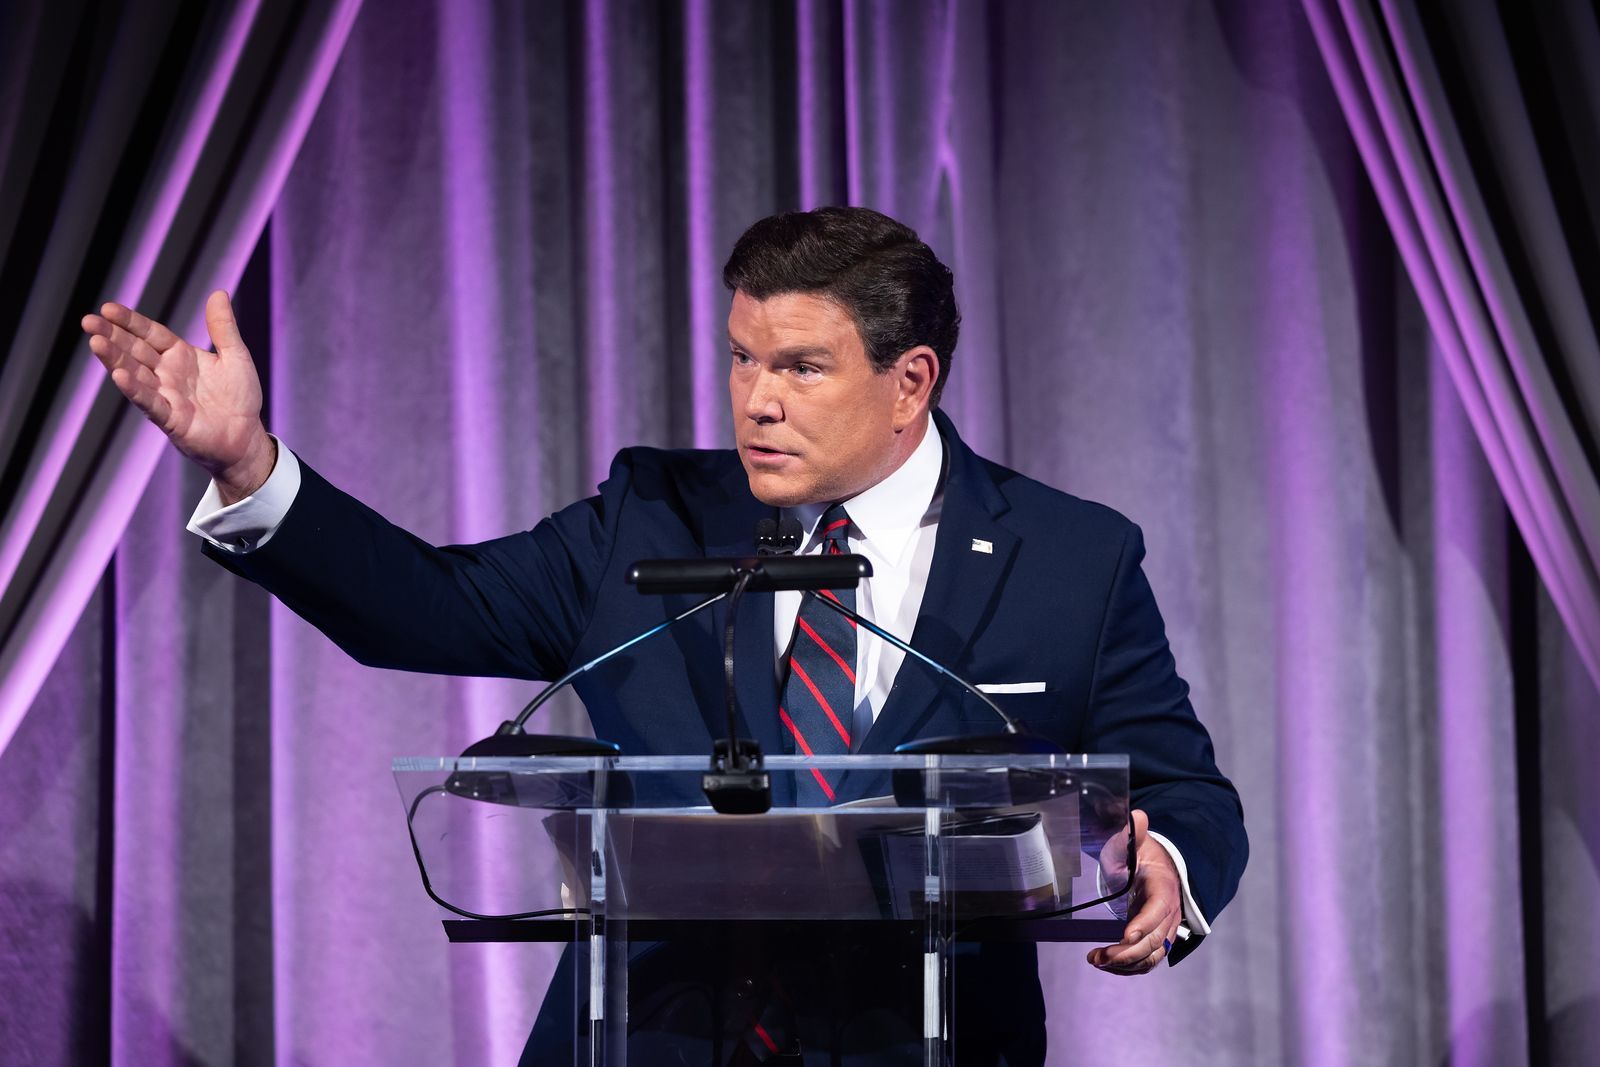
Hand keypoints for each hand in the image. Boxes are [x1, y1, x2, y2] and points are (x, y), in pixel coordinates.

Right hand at [82, 290, 273, 502]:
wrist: (247, 437)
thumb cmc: (240, 397)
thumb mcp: (236, 356)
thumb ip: (224, 328)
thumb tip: (219, 292)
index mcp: (180, 355)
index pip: (150, 333)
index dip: (130, 322)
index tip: (108, 308)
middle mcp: (167, 373)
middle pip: (135, 351)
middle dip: (112, 336)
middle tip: (88, 321)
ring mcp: (165, 395)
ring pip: (135, 373)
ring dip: (115, 359)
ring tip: (96, 343)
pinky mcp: (170, 419)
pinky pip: (149, 401)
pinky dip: (135, 389)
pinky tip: (119, 375)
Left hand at [1087, 808, 1182, 974]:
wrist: (1159, 870)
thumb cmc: (1142, 856)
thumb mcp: (1136, 843)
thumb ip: (1133, 834)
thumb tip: (1137, 816)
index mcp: (1164, 888)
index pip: (1159, 909)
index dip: (1144, 924)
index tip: (1125, 935)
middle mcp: (1169, 914)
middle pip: (1155, 940)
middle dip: (1127, 952)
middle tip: (1099, 955)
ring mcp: (1164, 931)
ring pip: (1152, 956)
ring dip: (1125, 964)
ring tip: (1096, 959)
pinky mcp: (1156, 941)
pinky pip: (1147, 962)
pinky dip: (1128, 968)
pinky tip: (1106, 965)